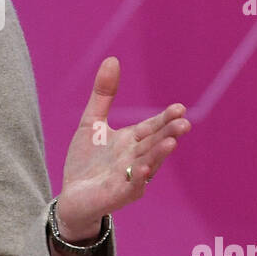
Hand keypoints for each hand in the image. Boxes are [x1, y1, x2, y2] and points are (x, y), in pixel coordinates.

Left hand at [56, 56, 189, 238]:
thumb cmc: (86, 161)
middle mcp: (135, 158)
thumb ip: (103, 94)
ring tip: (171, 143)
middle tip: (184, 124)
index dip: (165, 118)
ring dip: (159, 155)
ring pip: (147, 165)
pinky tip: (142, 169)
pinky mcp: (116, 196)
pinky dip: (137, 178)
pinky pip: (130, 187)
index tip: (180, 107)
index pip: (152, 127)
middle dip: (169, 134)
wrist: (72, 197)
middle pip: (154, 144)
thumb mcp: (92, 122)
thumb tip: (113, 58)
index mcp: (132, 141)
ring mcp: (129, 178)